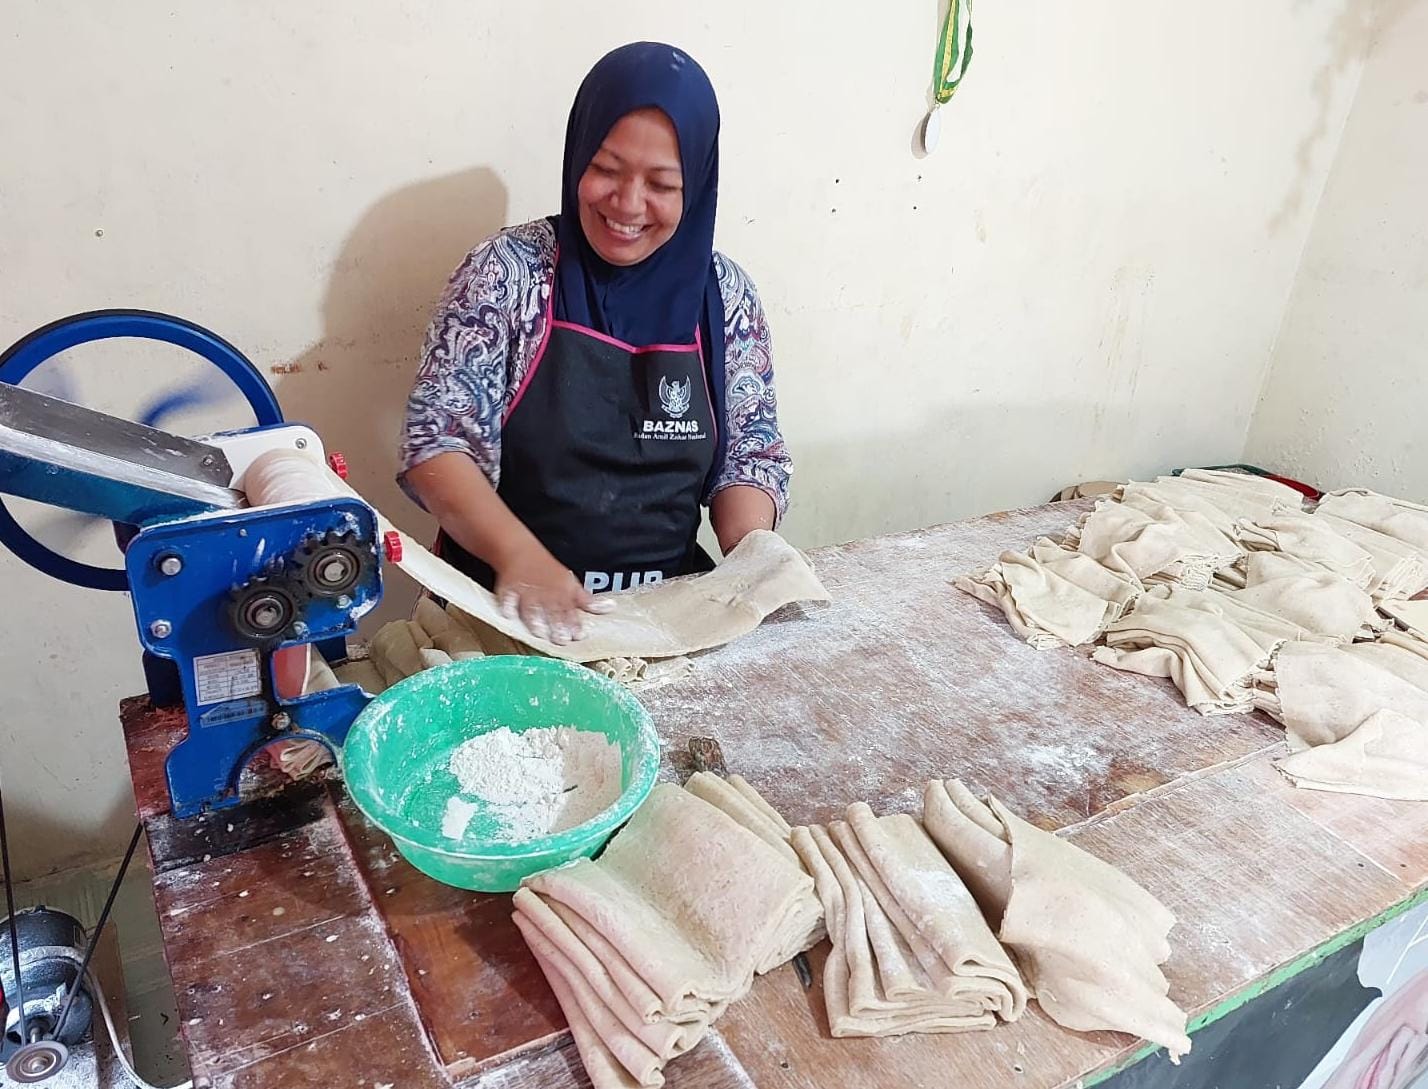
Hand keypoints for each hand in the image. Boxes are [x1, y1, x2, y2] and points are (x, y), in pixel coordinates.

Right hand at [494, 549, 612, 644]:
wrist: (521, 551)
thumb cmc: (549, 571)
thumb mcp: (571, 584)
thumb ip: (588, 601)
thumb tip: (611, 609)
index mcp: (561, 594)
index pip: (570, 611)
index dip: (575, 624)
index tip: (580, 636)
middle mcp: (545, 594)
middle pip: (552, 612)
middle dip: (557, 626)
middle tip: (561, 640)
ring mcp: (526, 592)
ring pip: (531, 608)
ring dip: (535, 620)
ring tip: (539, 633)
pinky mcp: (508, 589)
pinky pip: (507, 599)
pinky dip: (508, 606)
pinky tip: (508, 616)